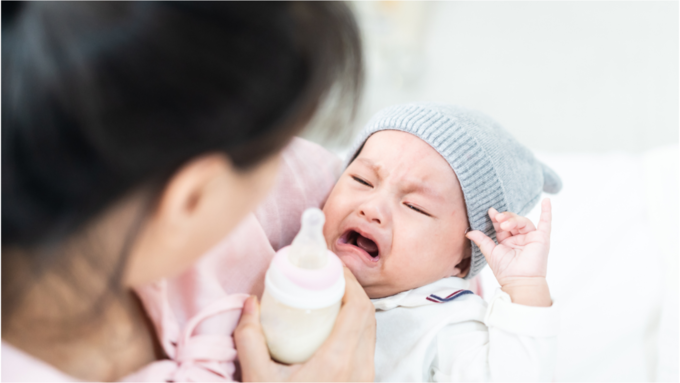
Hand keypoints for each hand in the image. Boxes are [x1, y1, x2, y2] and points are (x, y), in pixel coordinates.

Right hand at [234, 267, 375, 381]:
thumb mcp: (258, 380)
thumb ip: (249, 339)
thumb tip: (250, 303)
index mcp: (337, 363)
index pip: (359, 309)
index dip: (349, 281)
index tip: (331, 266)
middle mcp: (359, 370)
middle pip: (368, 316)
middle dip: (351, 289)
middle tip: (328, 275)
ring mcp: (365, 379)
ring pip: (370, 331)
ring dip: (355, 307)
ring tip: (331, 295)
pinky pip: (367, 346)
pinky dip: (355, 327)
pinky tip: (335, 324)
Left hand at [466, 198, 552, 306]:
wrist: (519, 282)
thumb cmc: (506, 271)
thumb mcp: (491, 253)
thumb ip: (481, 240)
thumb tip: (468, 231)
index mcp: (507, 241)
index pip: (501, 225)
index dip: (496, 218)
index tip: (490, 212)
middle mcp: (519, 238)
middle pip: (512, 221)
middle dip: (505, 217)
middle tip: (497, 218)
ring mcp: (531, 238)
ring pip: (523, 221)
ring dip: (514, 219)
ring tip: (504, 224)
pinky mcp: (542, 239)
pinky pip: (546, 223)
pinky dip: (547, 212)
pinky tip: (547, 201)